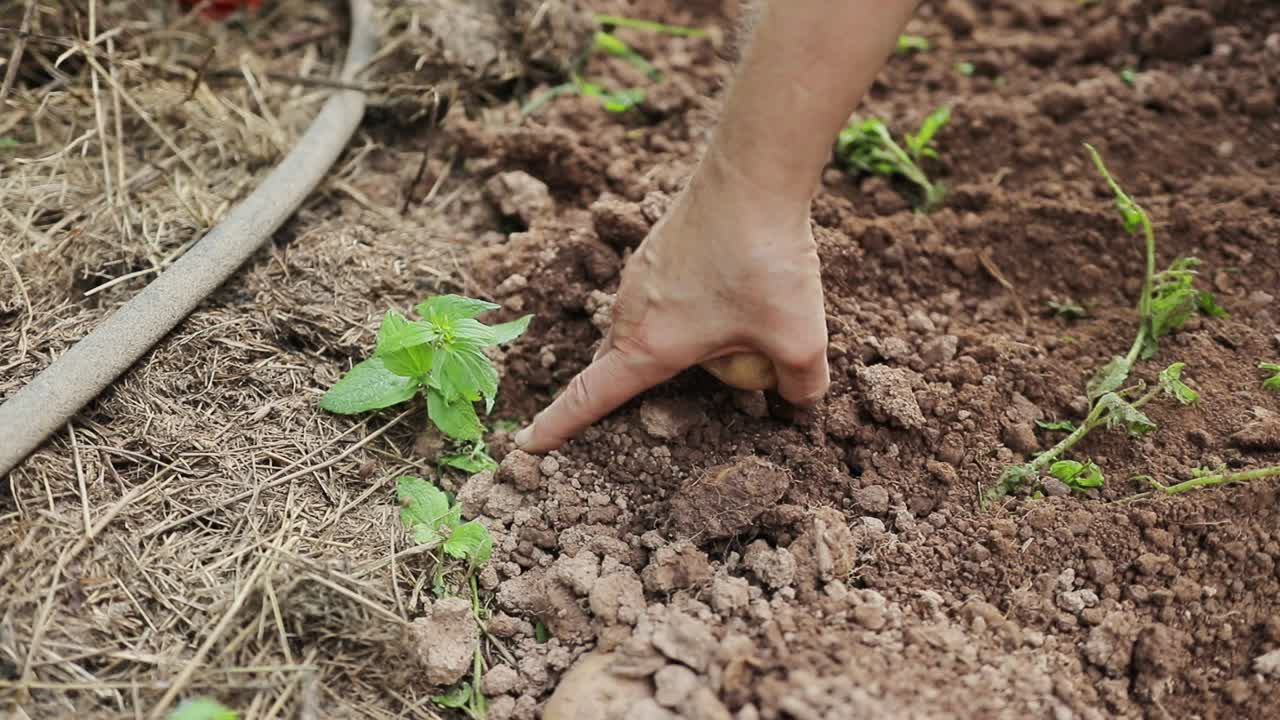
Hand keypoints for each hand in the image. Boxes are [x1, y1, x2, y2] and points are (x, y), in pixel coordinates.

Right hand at [514, 151, 829, 452]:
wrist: (753, 175)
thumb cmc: (766, 262)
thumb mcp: (801, 340)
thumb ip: (803, 387)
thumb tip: (799, 402)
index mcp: (649, 346)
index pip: (591, 398)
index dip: (558, 425)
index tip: (527, 443)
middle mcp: (631, 312)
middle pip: (623, 365)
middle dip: (646, 384)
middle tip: (696, 381)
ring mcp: (639, 277)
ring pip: (647, 329)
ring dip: (683, 340)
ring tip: (742, 324)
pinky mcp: (656, 250)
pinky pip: (663, 297)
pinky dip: (692, 306)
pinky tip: (736, 286)